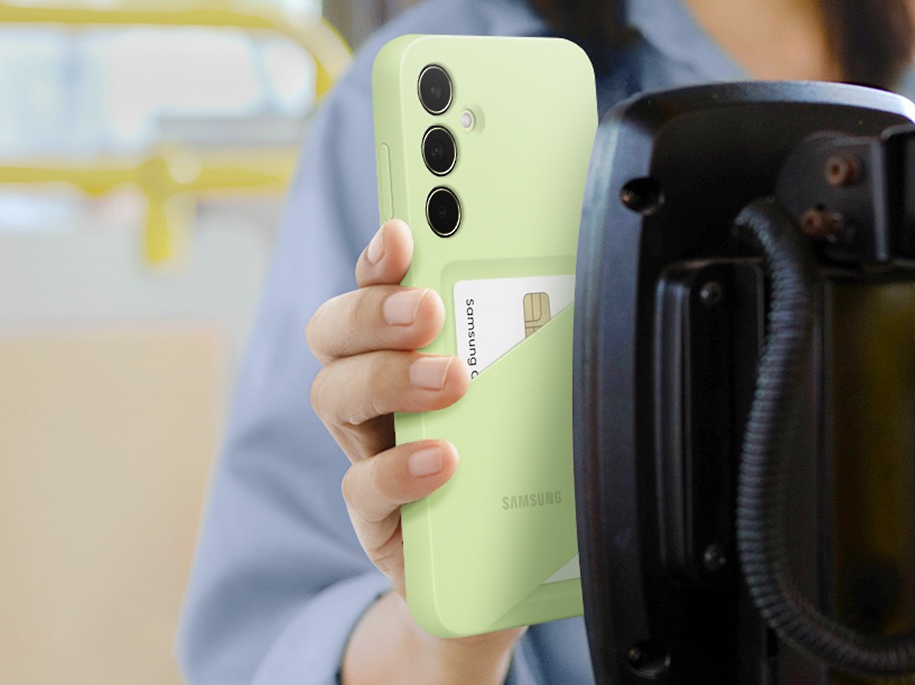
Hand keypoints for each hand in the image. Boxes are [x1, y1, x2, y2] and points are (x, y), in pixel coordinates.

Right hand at [306, 219, 524, 683]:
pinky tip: (443, 461)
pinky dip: (399, 469)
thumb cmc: (522, 473)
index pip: (382, 288)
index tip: (404, 231)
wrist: (508, 580)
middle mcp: (379, 396)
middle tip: (429, 311)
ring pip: (332, 397)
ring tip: (449, 382)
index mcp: (414, 352)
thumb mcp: (538, 400)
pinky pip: (362, 488)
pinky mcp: (376, 519)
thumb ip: (538, 347)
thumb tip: (581, 283)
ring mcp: (370, 454)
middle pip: (335, 332)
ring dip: (386, 378)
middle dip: (374, 310)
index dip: (382, 256)